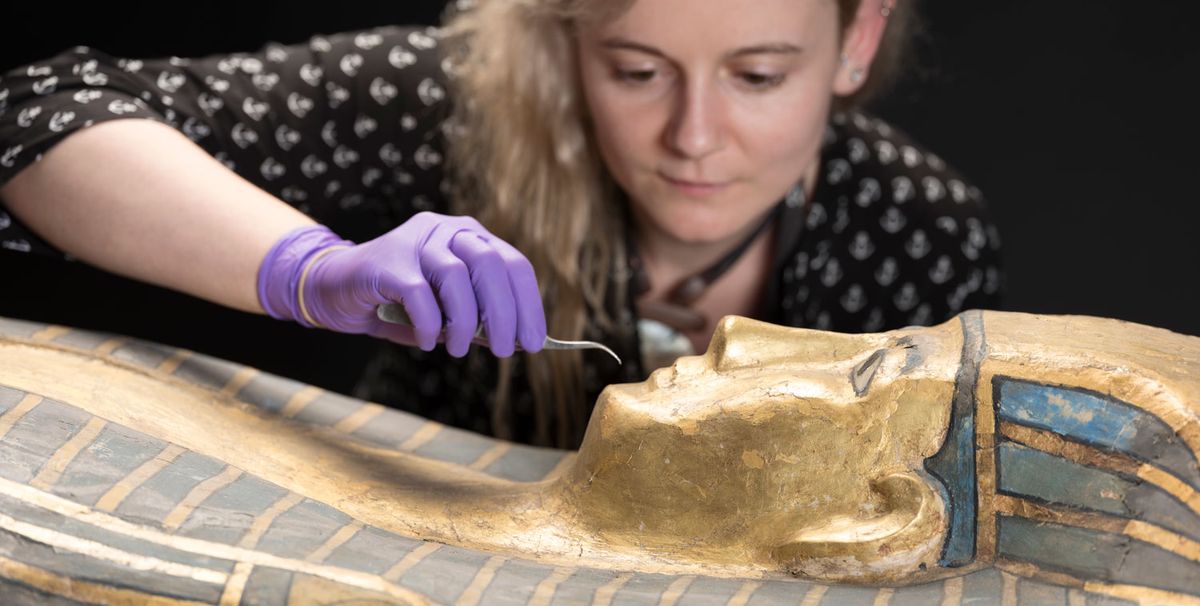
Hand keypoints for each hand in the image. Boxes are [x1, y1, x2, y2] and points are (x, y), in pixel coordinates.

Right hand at [257, 213, 545, 356]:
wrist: (337, 290)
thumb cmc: (399, 302)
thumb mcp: (446, 308)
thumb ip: (477, 317)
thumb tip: (514, 340)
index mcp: (469, 235)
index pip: (513, 263)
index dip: (528, 304)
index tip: (534, 341)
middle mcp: (446, 229)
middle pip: (490, 264)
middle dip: (504, 313)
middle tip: (505, 351)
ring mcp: (415, 240)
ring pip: (456, 276)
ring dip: (465, 321)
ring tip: (459, 350)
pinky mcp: (387, 260)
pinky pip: (419, 293)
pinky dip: (430, 323)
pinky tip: (430, 342)